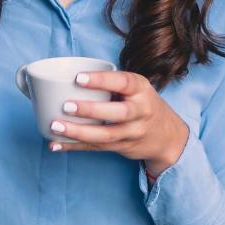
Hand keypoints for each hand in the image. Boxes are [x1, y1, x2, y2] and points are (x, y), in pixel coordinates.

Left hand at [46, 70, 188, 177]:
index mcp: (141, 89)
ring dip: (78, 132)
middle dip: (91, 110)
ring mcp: (133, 132)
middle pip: (118, 113)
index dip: (101, 80)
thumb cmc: (141, 103)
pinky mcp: (123, 147)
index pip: (123, 82)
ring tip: (56, 126)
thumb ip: (111, 83)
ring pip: (106, 135)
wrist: (168, 135)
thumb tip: (66, 77)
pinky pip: (96, 148)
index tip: (78, 78)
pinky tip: (56, 145)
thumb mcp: (136, 88)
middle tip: (66, 106)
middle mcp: (141, 111)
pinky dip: (74, 147)